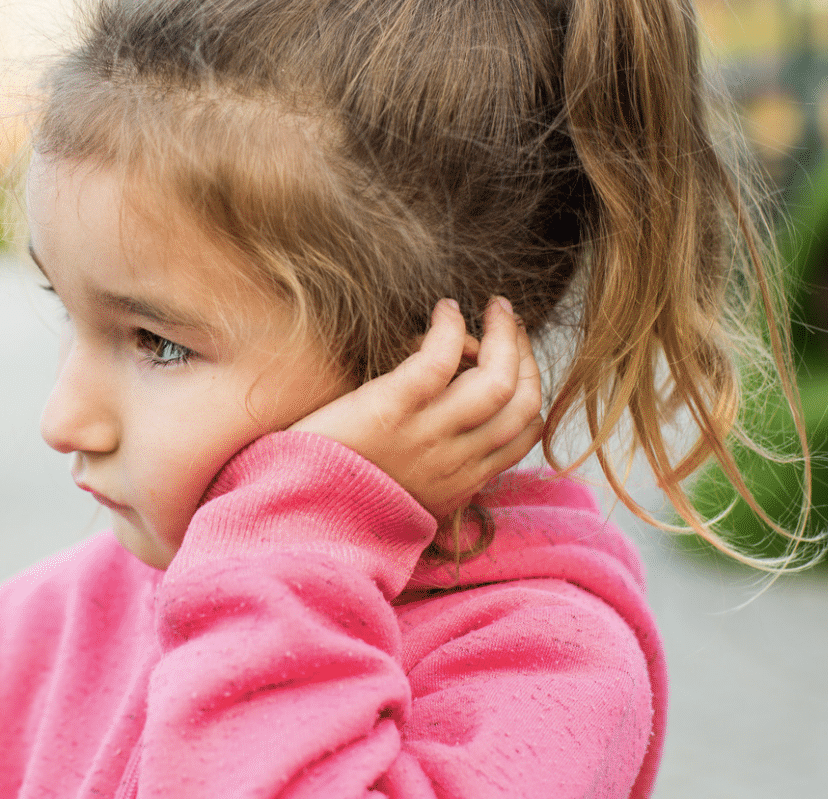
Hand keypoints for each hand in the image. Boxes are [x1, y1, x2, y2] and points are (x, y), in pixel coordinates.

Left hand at [289, 298, 542, 519]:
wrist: (296, 521)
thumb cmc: (342, 494)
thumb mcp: (407, 496)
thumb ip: (437, 470)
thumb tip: (456, 435)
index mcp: (461, 481)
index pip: (526, 432)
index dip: (531, 387)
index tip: (516, 359)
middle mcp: (454, 461)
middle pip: (522, 402)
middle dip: (525, 354)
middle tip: (510, 321)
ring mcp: (425, 436)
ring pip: (496, 381)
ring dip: (504, 335)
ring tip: (494, 307)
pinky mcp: (389, 410)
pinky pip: (439, 360)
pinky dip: (452, 329)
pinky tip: (445, 311)